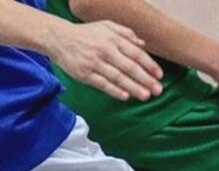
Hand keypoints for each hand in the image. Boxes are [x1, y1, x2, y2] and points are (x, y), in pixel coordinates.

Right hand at [45, 20, 162, 100]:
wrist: (59, 38)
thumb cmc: (86, 34)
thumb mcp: (106, 26)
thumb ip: (126, 33)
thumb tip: (143, 44)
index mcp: (113, 38)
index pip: (136, 53)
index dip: (149, 65)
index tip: (159, 75)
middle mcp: (105, 50)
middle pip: (129, 67)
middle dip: (146, 80)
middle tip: (158, 90)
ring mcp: (94, 63)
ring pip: (118, 77)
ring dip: (133, 88)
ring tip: (146, 96)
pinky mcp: (85, 74)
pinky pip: (103, 84)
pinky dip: (115, 90)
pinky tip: (126, 96)